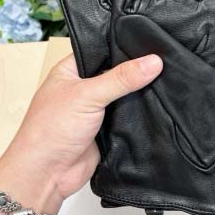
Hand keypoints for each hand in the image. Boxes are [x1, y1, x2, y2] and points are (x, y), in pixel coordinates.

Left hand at [0, 53, 162, 214]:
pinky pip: (128, 115)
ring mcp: (96, 108)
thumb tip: (153, 62)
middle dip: (136, 70)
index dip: (124, 45)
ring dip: (139, 91)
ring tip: (167, 76)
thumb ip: (121, 78)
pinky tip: (160, 102)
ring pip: (124, 94)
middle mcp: (84, 87)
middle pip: (116, 72)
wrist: (47, 174)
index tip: (151, 40)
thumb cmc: (51, 129)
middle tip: (164, 58)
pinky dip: (140, 111)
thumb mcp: (88, 95)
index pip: (102, 49)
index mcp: (71, 70)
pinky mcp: (107, 128)